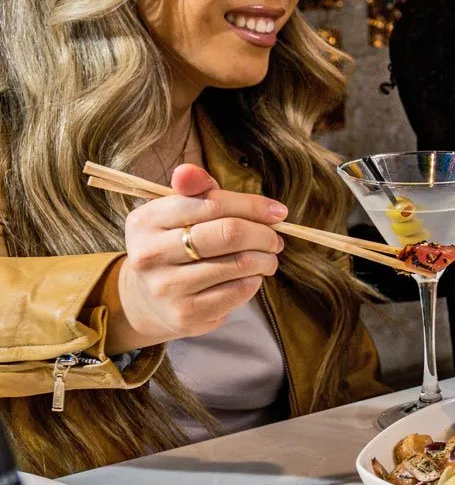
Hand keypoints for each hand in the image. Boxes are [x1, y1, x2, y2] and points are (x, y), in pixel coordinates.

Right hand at [110, 164, 285, 352]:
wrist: (146, 301)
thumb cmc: (173, 246)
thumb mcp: (176, 214)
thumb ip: (193, 190)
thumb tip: (190, 170)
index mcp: (146, 221)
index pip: (211, 203)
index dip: (253, 205)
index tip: (278, 212)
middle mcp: (150, 254)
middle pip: (229, 233)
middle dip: (264, 233)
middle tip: (275, 238)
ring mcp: (167, 287)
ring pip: (240, 263)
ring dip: (266, 258)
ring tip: (268, 257)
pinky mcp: (186, 313)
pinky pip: (239, 291)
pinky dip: (255, 280)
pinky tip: (252, 277)